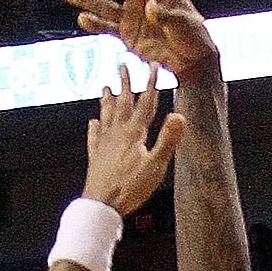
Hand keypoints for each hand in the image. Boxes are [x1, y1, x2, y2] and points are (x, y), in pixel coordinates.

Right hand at [62, 0, 218, 79]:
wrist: (192, 62)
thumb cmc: (194, 37)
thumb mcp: (186, 24)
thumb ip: (166, 16)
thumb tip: (148, 7)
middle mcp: (142, 0)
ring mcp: (133, 17)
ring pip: (106, 5)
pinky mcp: (128, 35)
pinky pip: (108, 28)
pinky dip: (95, 24)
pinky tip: (82, 19)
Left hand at [80, 73, 185, 219]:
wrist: (102, 205)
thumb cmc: (130, 187)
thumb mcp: (155, 165)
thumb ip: (167, 139)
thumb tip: (179, 115)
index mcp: (133, 133)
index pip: (145, 103)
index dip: (150, 84)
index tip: (152, 66)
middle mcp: (116, 133)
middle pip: (121, 103)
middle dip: (124, 84)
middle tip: (122, 66)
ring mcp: (103, 144)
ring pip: (106, 115)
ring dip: (107, 100)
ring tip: (105, 87)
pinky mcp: (95, 157)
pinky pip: (94, 137)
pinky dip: (94, 127)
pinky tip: (92, 122)